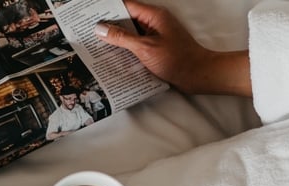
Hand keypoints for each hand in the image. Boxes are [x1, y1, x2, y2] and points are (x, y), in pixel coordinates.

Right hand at [94, 0, 251, 96]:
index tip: (91, 14)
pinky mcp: (157, 47)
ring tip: (97, 44)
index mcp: (154, 16)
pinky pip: (137, 44)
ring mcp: (156, 35)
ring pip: (131, 32)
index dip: (108, 9)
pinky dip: (126, 48)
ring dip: (117, 38)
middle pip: (127, 19)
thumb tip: (100, 29)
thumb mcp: (145, 48)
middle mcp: (155, 22)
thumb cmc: (176, 60)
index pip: (125, 5)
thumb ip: (121, 38)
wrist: (199, 76)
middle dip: (109, 24)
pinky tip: (114, 56)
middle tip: (89, 30)